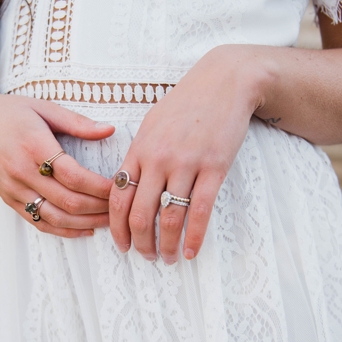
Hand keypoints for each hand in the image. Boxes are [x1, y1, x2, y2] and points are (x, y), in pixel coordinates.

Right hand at [0, 90, 114, 237]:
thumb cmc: (10, 112)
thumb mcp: (44, 108)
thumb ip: (77, 122)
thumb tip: (109, 130)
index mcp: (34, 146)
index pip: (74, 176)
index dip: (101, 186)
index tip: (122, 185)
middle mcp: (21, 172)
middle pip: (68, 201)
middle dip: (100, 207)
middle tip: (122, 206)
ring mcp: (13, 189)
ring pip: (55, 217)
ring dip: (86, 223)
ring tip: (110, 221)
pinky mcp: (9, 199)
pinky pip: (39, 222)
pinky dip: (64, 231)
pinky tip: (85, 230)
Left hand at [109, 45, 267, 262]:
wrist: (225, 81)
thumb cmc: (186, 104)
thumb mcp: (151, 125)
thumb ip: (138, 156)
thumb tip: (126, 185)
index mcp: (139, 150)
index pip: (117, 197)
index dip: (116, 228)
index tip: (121, 245)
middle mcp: (158, 159)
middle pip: (140, 215)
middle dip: (140, 243)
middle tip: (145, 258)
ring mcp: (186, 164)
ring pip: (169, 218)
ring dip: (166, 246)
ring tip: (169, 259)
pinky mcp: (214, 168)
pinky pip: (200, 211)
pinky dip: (194, 237)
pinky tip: (192, 251)